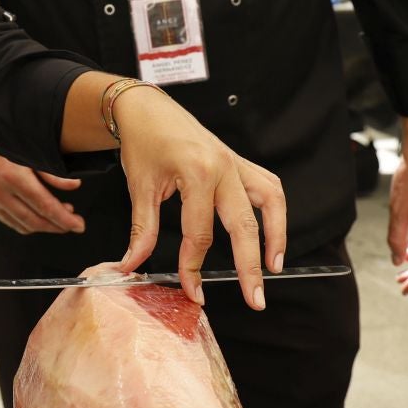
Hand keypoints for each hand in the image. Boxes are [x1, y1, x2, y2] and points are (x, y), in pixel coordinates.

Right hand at [0, 144, 85, 235]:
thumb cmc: (5, 137)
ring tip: (59, 215)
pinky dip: (27, 222)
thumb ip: (52, 173)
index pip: (44, 206)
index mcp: (12, 177)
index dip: (64, 219)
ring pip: (22, 225)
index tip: (79, 226)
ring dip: (43, 226)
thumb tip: (74, 186)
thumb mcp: (32, 151)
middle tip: (74, 224)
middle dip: (57, 226)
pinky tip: (38, 214)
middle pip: (34, 221)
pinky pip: (9, 220)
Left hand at [112, 86, 285, 309]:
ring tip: (275, 267)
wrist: (147, 108)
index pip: (199, 234)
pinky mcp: (239, 161)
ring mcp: (235, 162)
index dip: (194, 267)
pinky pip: (268, 186)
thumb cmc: (143, 142)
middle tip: (255, 300)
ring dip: (277, 235)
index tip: (193, 292)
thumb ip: (141, 231)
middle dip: (250, 266)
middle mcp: (223, 167)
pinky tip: (273, 232)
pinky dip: (275, 210)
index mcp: (196, 174)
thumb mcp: (139, 188)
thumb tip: (131, 266)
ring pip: (270, 201)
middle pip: (244, 225)